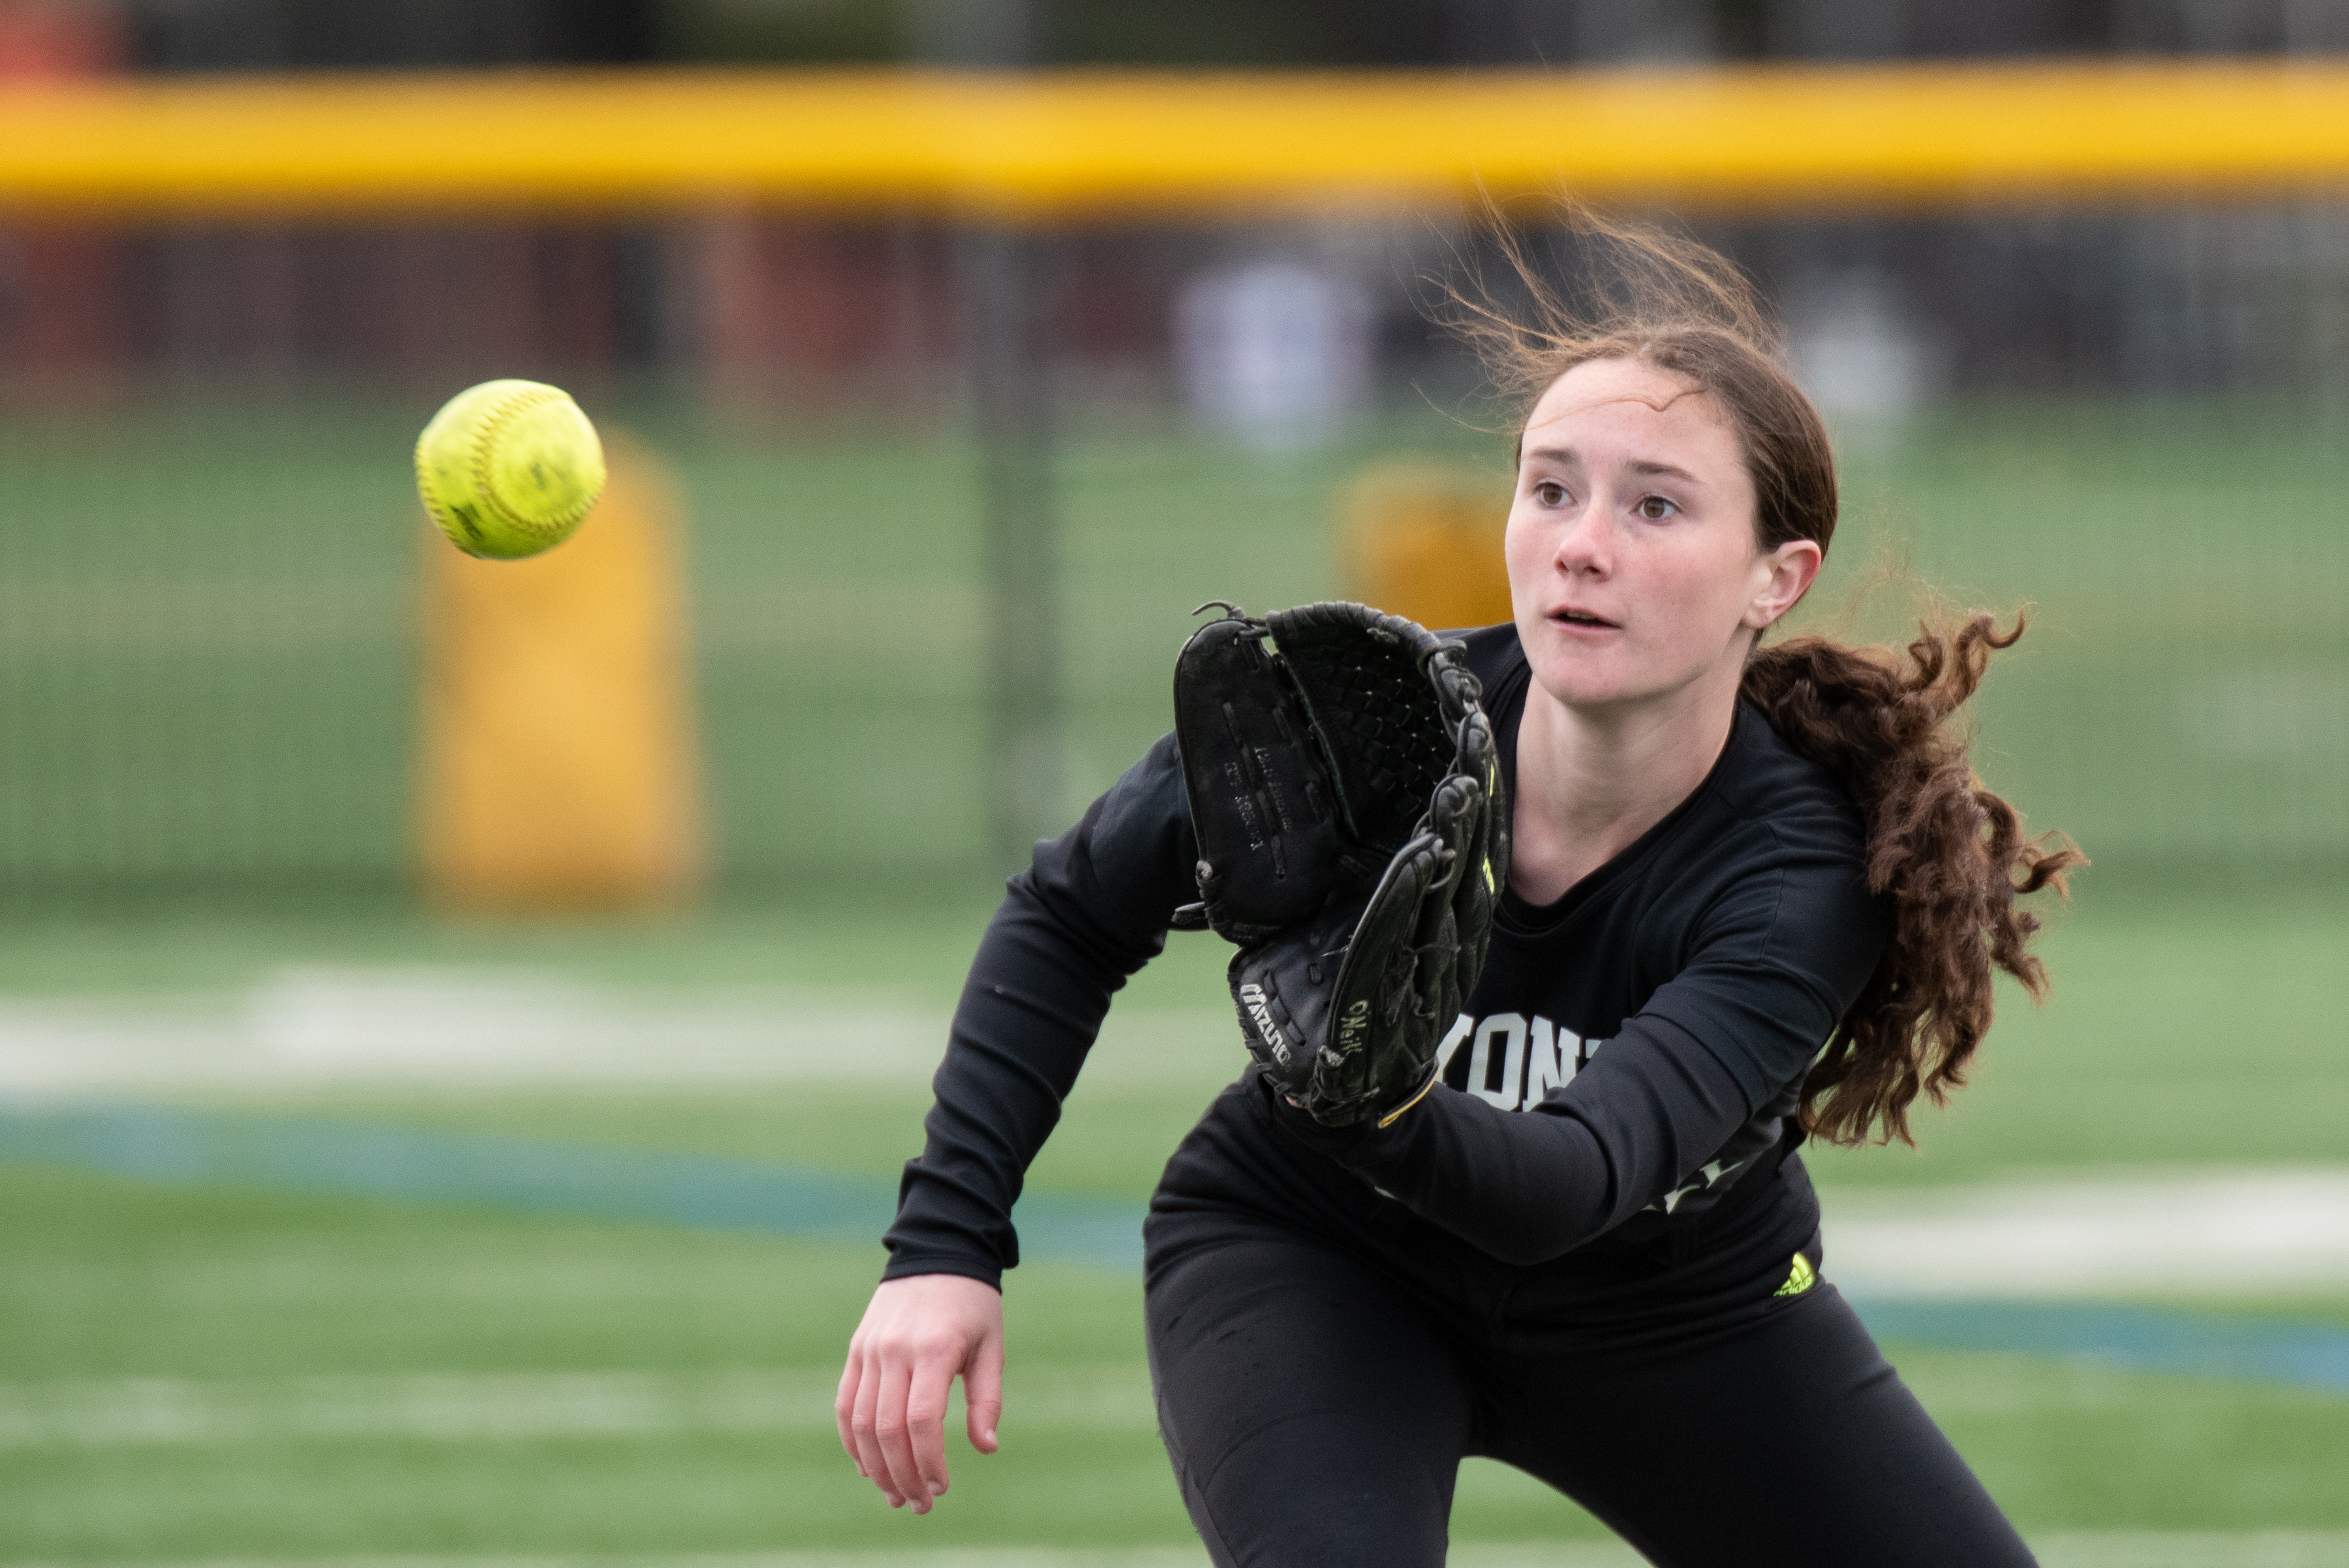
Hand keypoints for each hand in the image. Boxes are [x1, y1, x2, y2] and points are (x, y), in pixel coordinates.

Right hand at [835, 1272, 1004, 1513]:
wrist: (937, 1251)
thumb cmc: (973, 1304)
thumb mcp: (991, 1346)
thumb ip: (987, 1398)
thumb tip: (985, 1448)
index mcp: (933, 1348)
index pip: (922, 1420)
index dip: (929, 1461)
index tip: (942, 1487)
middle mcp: (894, 1350)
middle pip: (887, 1429)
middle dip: (902, 1475)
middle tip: (920, 1504)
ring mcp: (870, 1350)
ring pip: (860, 1422)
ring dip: (875, 1467)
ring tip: (895, 1495)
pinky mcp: (856, 1350)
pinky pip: (845, 1404)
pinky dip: (852, 1441)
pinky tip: (867, 1467)